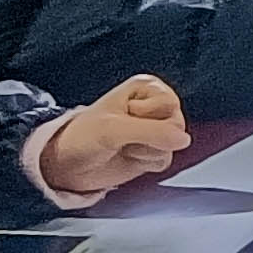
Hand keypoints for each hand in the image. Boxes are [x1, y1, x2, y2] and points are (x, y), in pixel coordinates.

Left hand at [41, 73, 186, 195]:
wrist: (68, 164)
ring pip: (173, 144)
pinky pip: (166, 159)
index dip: (148, 114)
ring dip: (146, 151)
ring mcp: (156, 130)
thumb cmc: (83, 136)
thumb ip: (152, 132)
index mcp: (146, 88)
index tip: (126, 115)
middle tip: (124, 135)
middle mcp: (154, 106)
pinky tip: (129, 156)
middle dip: (149, 136)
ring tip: (124, 145)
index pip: (169, 103)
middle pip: (177, 124)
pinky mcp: (154, 151)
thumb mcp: (114, 129)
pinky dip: (147, 162)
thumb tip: (184, 140)